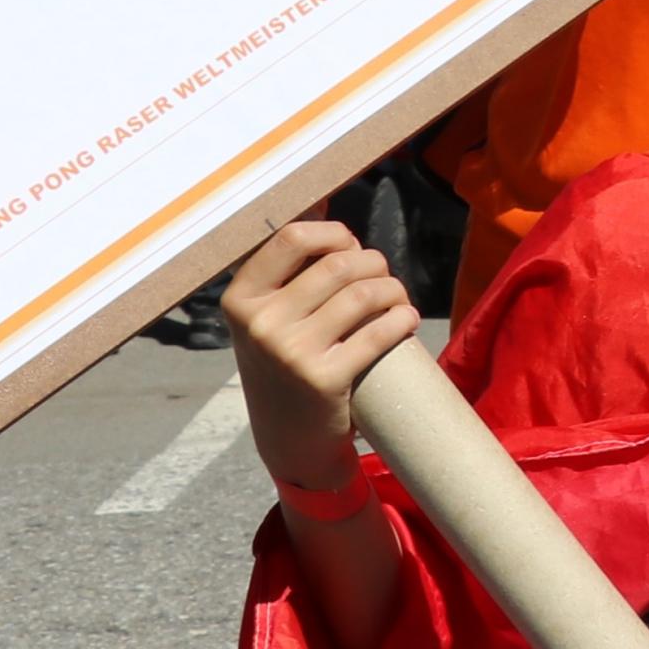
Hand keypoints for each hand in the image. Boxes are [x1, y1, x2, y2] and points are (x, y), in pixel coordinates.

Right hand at [223, 219, 419, 496]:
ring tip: (397, 300)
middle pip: (341, 263)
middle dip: (375, 264)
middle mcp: (260, 323)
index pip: (294, 237)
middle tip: (383, 279)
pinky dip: (404, 319)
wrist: (291, 441)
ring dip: (395, 290)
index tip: (351, 247)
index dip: (336, 234)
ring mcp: (290, 352)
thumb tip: (326, 206)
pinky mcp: (324, 379)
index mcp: (241, 299)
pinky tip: (407, 321)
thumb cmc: (288, 365)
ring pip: (366, 293)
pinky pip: (381, 331)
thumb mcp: (269, 319)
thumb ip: (289, 274)